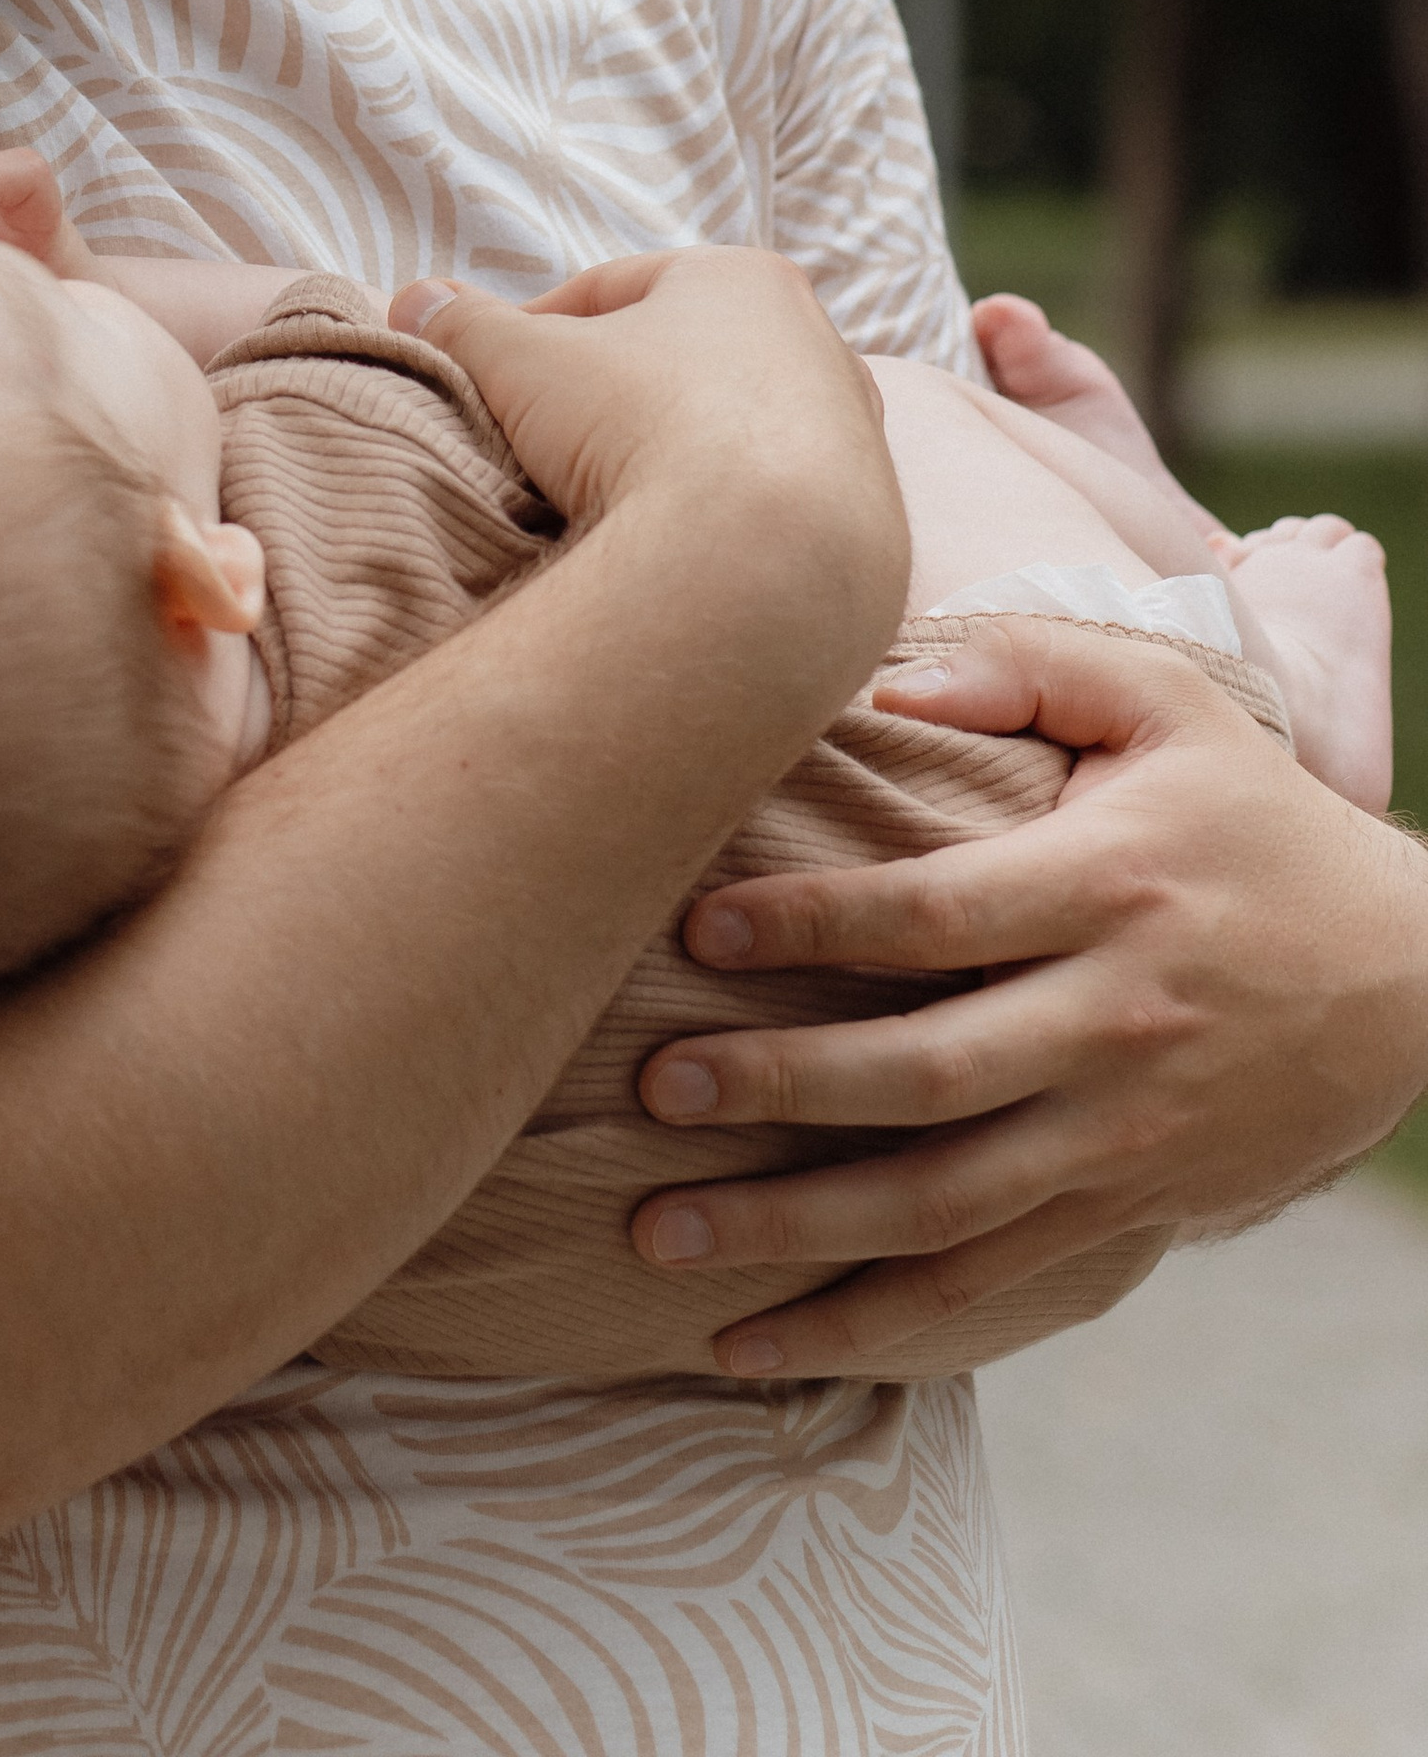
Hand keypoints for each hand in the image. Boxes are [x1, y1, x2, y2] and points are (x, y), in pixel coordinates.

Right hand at [389, 244, 899, 549]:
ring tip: (612, 508)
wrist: (762, 563)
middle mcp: (819, 342)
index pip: (615, 290)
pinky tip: (678, 555)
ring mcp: (856, 435)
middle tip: (547, 445)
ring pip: (735, 436)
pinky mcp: (872, 520)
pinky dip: (725, 523)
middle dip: (614, 396)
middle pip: (683, 360)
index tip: (495, 381)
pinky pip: (774, 509)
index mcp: (742, 277)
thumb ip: (461, 324)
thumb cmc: (641, 429)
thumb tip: (409, 302)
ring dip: (676, 462)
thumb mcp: (520, 362)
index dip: (540, 331)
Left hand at [625, 616, 1427, 1377]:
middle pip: (923, 1076)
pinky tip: (770, 1344)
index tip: (699, 930)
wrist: (1416, 978)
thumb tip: (883, 680)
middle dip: (777, 1090)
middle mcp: (1113, 1024)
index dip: (813, 924)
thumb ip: (1025, 662)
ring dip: (796, 1238)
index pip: (935, 914)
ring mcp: (1124, 1136)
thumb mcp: (1164, 698)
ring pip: (944, 1209)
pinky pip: (992, 1287)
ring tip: (660, 1240)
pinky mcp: (1133, 1212)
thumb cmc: (1246, 814)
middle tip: (654, 1090)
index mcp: (1105, 888)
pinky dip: (879, 1327)